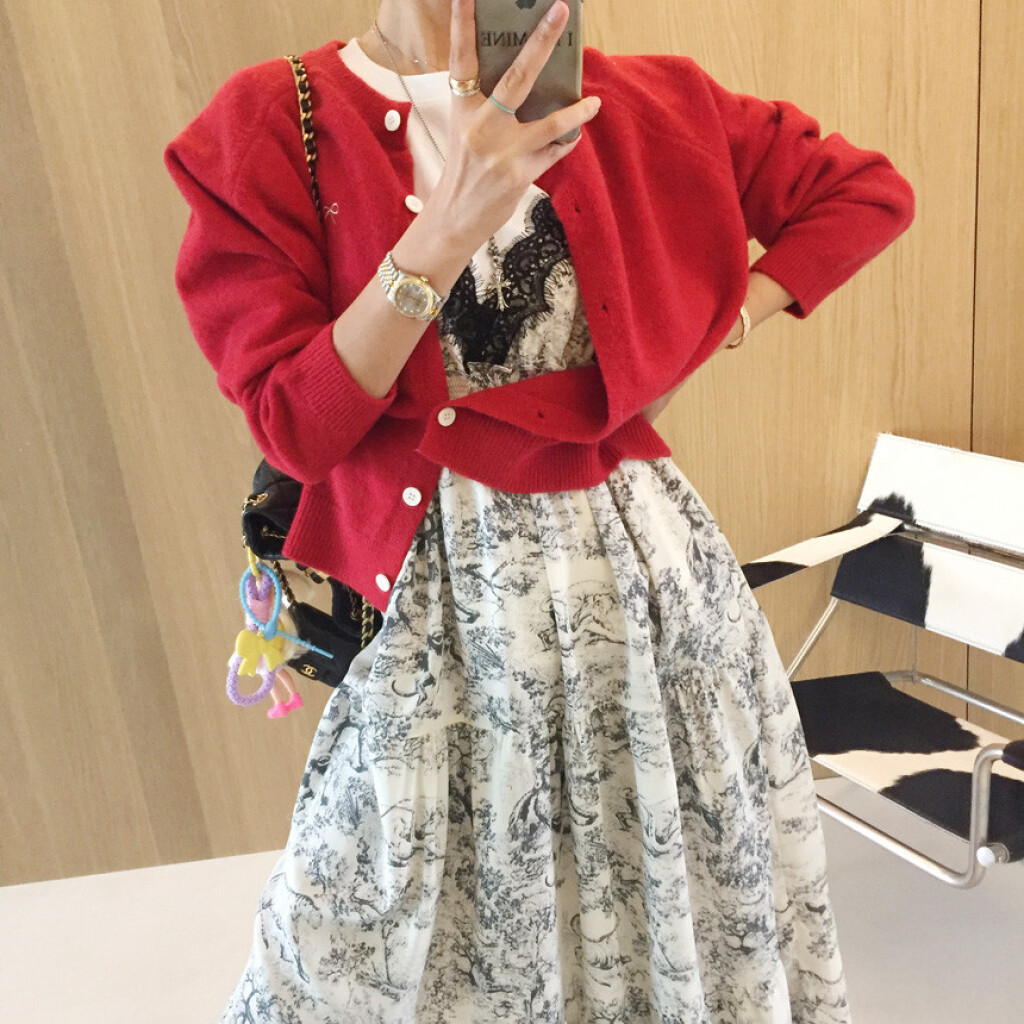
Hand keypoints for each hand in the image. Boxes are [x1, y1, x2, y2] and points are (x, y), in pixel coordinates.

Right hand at [428, 0, 601, 248]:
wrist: (455, 218)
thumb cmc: (464, 169)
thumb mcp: (464, 130)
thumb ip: (487, 104)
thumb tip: (528, 78)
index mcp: (463, 109)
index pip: (462, 59)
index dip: (462, 24)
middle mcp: (482, 127)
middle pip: (517, 78)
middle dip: (541, 42)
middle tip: (561, 11)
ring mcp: (503, 152)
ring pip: (551, 124)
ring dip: (577, 113)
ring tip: (593, 103)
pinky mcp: (521, 175)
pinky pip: (554, 152)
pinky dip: (565, 143)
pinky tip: (572, 137)